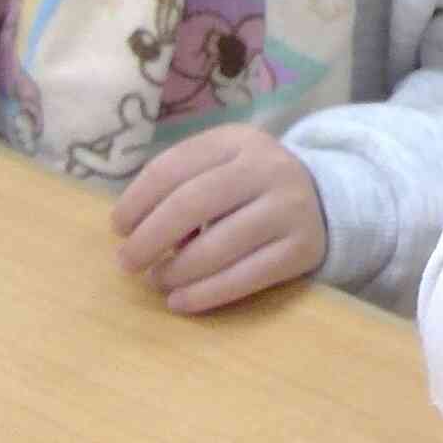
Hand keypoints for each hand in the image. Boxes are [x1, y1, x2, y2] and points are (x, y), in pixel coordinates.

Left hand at [112, 125, 328, 312]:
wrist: (324, 202)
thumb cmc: (250, 187)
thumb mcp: (222, 166)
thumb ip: (181, 185)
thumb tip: (134, 231)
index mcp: (237, 140)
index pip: (173, 167)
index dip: (137, 200)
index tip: (118, 228)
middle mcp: (267, 168)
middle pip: (193, 203)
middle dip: (150, 237)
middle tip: (128, 262)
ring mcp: (289, 208)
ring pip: (218, 245)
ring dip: (176, 270)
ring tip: (157, 281)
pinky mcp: (303, 249)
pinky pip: (246, 277)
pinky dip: (206, 294)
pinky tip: (181, 302)